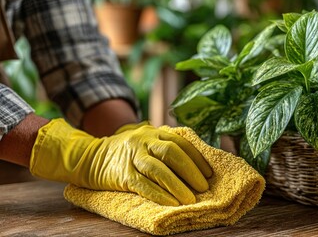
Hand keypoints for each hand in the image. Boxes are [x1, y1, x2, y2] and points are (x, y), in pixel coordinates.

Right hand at [30, 119, 211, 205]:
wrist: (90, 157)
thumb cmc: (126, 153)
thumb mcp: (146, 142)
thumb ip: (165, 148)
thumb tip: (195, 168)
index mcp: (154, 132)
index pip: (181, 143)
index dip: (198, 159)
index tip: (209, 174)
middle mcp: (144, 140)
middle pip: (172, 152)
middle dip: (191, 171)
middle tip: (203, 188)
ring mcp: (132, 156)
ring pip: (159, 169)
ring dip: (177, 185)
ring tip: (190, 199)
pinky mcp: (121, 173)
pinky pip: (143, 184)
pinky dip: (159, 194)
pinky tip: (170, 203)